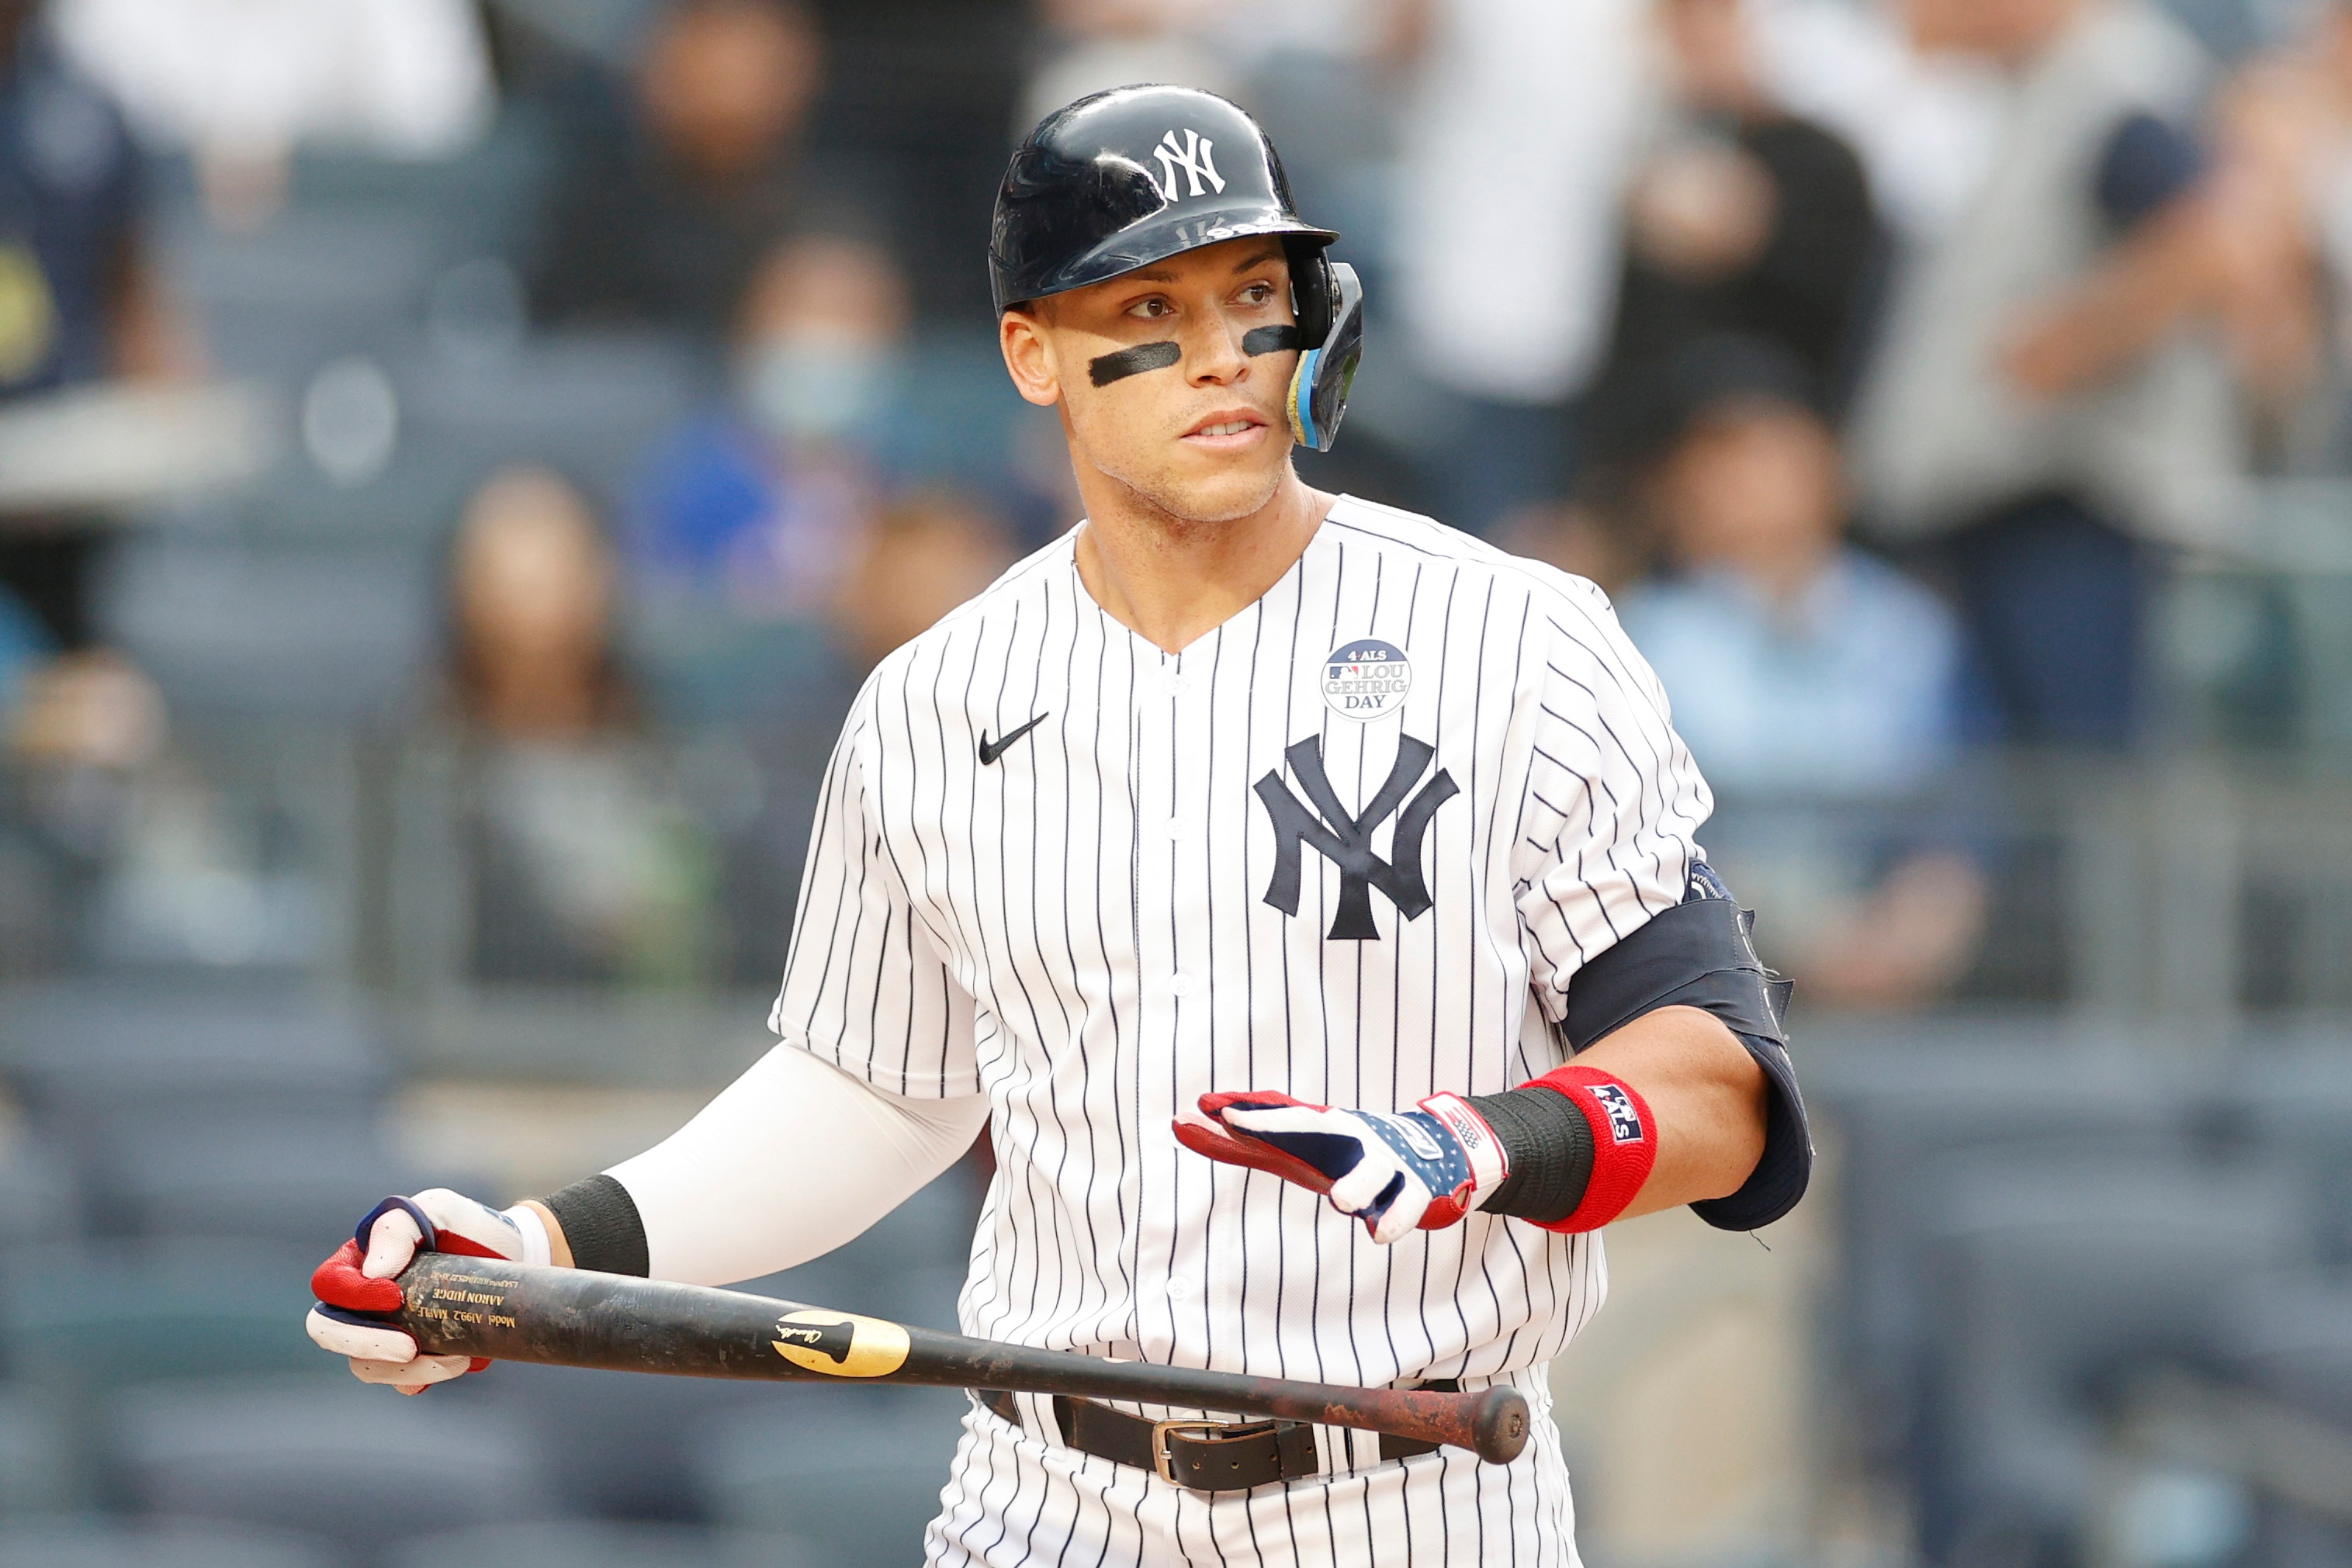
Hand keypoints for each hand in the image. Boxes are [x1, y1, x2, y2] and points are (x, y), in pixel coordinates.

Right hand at [305, 1190, 547, 1392]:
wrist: (514, 1254)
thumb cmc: (469, 1227)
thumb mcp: (438, 1209)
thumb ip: (398, 1229)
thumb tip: (373, 1273)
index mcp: (357, 1261)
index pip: (329, 1285)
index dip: (353, 1297)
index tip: (394, 1297)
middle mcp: (361, 1301)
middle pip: (329, 1332)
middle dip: (367, 1345)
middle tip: (410, 1348)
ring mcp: (383, 1332)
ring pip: (365, 1365)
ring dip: (405, 1369)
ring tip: (456, 1357)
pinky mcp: (411, 1356)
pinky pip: (401, 1380)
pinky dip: (424, 1377)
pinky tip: (457, 1361)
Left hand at [1174, 1090, 1502, 1243]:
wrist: (1434, 1153)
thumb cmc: (1345, 1153)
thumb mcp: (1295, 1149)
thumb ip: (1240, 1144)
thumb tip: (1179, 1125)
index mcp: (1320, 1126)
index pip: (1276, 1115)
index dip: (1246, 1113)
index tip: (1208, 1107)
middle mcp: (1348, 1136)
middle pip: (1314, 1124)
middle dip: (1278, 1124)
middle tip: (1231, 1121)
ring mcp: (1384, 1162)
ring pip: (1370, 1170)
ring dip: (1356, 1183)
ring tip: (1340, 1201)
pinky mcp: (1414, 1189)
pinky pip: (1405, 1204)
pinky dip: (1394, 1219)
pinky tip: (1376, 1235)